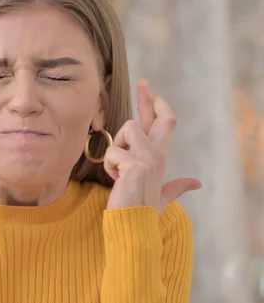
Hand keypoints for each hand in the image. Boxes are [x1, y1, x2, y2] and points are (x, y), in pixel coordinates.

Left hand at [104, 79, 201, 212]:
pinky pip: (114, 152)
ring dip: (117, 147)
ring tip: (118, 170)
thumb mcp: (162, 196)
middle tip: (142, 81)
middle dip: (148, 98)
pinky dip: (110, 166)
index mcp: (160, 158)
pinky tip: (116, 180)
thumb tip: (197, 183)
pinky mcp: (135, 165)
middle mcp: (157, 155)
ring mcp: (148, 158)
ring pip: (127, 128)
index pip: (164, 125)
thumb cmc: (144, 210)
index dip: (157, 108)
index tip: (152, 93)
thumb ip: (177, 186)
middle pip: (158, 118)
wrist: (134, 226)